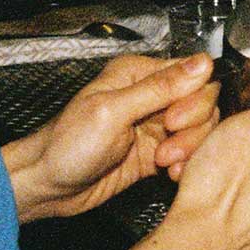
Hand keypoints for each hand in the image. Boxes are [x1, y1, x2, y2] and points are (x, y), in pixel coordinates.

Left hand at [2, 53, 218, 220]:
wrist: (48, 186)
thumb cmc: (65, 146)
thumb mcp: (112, 112)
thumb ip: (159, 88)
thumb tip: (201, 64)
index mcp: (137, 74)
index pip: (193, 74)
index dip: (193, 99)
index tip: (173, 121)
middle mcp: (149, 96)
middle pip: (201, 103)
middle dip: (192, 129)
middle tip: (166, 149)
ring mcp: (153, 126)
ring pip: (197, 130)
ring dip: (189, 149)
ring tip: (164, 163)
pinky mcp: (155, 153)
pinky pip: (187, 153)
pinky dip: (185, 165)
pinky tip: (170, 174)